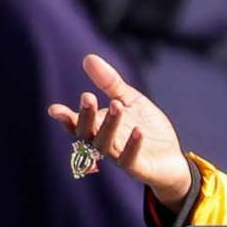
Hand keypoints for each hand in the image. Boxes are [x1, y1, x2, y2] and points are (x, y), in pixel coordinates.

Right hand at [46, 52, 195, 207]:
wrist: (172, 158)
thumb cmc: (147, 128)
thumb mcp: (129, 100)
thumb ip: (110, 83)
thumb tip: (88, 58)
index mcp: (99, 128)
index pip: (77, 125)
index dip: (65, 118)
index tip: (55, 109)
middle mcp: (105, 144)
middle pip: (88, 134)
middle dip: (86, 116)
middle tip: (87, 96)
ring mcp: (120, 158)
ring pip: (106, 145)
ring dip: (109, 125)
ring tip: (116, 105)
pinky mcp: (139, 169)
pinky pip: (130, 159)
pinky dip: (132, 146)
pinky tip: (137, 131)